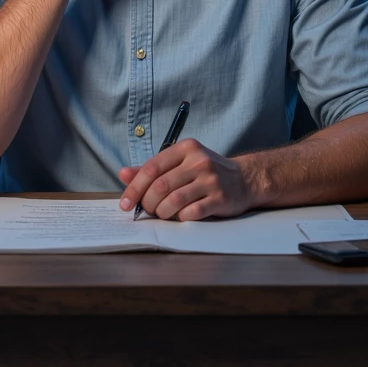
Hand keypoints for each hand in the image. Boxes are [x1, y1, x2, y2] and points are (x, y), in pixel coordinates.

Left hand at [117, 140, 260, 221]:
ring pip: (174, 201)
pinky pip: (192, 212)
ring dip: (162, 212)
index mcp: (186, 148)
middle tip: (147, 210)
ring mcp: (211, 180)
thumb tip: (123, 174)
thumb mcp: (181, 163)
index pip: (152, 167)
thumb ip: (152, 169)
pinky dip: (180, 218)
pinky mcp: (220, 199)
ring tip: (162, 214)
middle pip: (161, 185)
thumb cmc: (206, 173)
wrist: (244, 180)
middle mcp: (199, 161)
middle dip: (148, 203)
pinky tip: (180, 216)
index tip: (125, 203)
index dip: (135, 187)